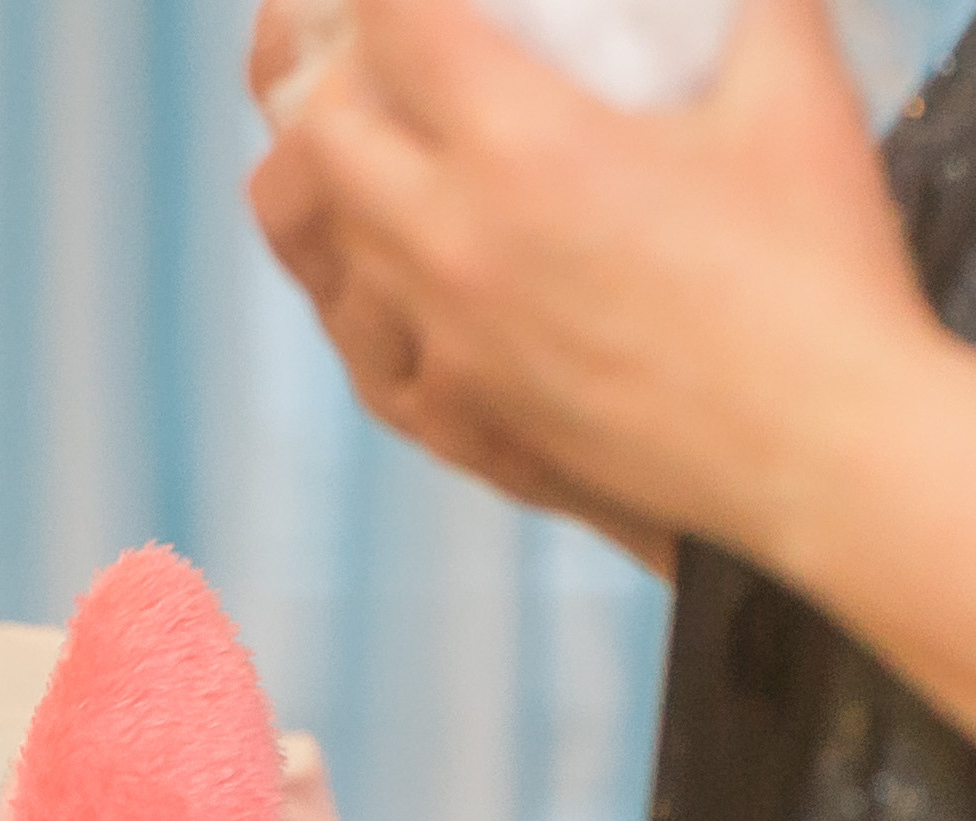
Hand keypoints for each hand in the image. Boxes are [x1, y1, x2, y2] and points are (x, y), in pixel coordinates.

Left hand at [248, 0, 936, 580]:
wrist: (817, 458)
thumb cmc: (814, 279)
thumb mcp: (792, 92)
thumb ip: (748, 0)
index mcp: (524, 146)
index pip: (396, 21)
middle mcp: (456, 247)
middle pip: (319, 131)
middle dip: (324, 64)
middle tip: (350, 34)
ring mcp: (446, 345)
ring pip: (323, 243)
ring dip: (327, 175)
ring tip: (356, 132)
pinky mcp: (459, 419)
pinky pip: (361, 345)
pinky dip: (356, 287)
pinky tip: (381, 256)